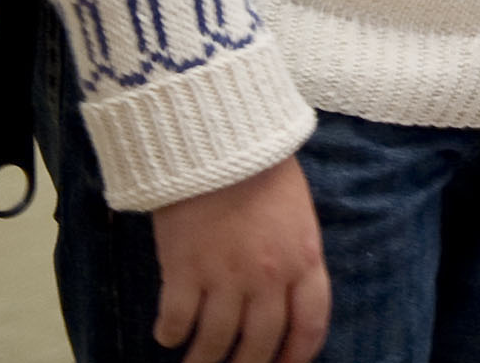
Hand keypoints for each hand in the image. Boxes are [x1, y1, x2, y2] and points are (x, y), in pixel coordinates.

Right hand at [148, 156, 328, 362]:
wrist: (219, 139)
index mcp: (304, 258)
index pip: (311, 323)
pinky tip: (168, 335)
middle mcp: (269, 276)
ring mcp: (226, 276)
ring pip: (216, 341)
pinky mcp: (184, 270)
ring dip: (204, 360)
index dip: (298, 355)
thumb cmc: (263, 169)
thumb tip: (286, 296)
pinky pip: (178, 320)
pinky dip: (171, 333)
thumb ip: (295, 256)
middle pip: (261, 342)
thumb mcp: (298, 213)